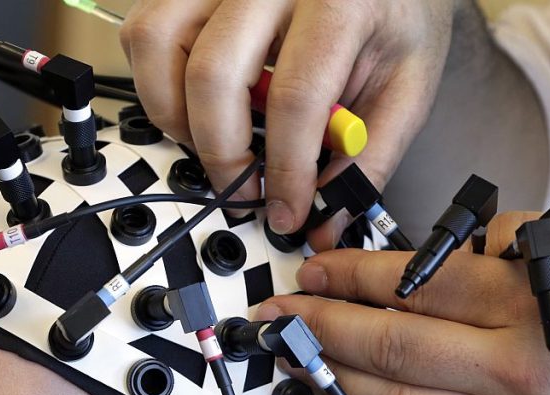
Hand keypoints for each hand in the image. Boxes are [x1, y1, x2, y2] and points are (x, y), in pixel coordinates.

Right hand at [120, 0, 458, 241]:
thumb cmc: (393, 18)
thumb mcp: (405, 87)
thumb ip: (369, 157)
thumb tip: (329, 218)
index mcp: (338, 3)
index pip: (295, 97)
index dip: (286, 170)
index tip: (289, 210)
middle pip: (212, 75)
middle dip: (222, 153)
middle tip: (245, 189)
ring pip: (158, 45)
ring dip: (175, 114)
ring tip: (215, 140)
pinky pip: (145, 30)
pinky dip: (156, 79)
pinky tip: (197, 101)